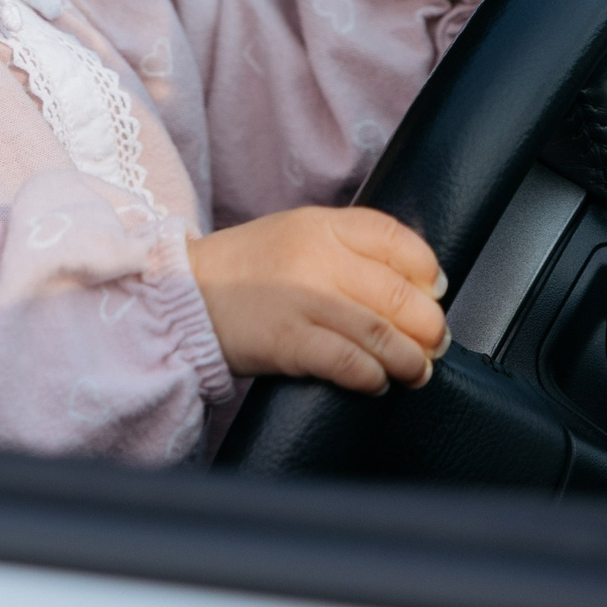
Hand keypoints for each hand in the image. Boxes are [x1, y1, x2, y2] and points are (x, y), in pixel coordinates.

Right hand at [187, 207, 448, 391]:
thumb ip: (346, 250)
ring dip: (411, 361)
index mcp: (318, 224)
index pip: (397, 240)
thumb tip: (415, 287)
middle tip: (430, 344)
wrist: (175, 295)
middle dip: (427, 327)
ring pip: (384, 334)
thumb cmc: (241, 273)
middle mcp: (313, 256)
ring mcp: (299, 298)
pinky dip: (373, 378)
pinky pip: (350, 363)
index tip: (430, 294)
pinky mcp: (285, 340)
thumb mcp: (293, 237)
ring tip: (414, 372)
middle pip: (399, 294)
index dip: (425, 272)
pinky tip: (374, 382)